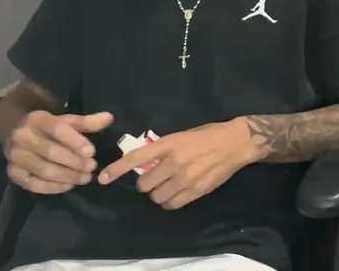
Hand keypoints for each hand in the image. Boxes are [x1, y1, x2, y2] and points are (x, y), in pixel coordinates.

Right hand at [4, 110, 112, 193]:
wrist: (14, 132)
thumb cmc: (47, 127)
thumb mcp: (66, 120)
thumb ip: (87, 122)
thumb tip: (109, 118)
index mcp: (36, 119)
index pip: (57, 129)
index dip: (75, 141)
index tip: (91, 152)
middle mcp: (22, 136)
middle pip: (51, 152)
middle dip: (74, 161)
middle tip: (92, 167)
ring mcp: (14, 156)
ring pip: (44, 170)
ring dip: (67, 176)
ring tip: (85, 178)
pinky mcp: (13, 173)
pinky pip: (34, 184)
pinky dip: (53, 187)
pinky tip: (69, 185)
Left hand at [98, 120, 259, 209]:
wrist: (235, 143)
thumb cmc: (207, 135)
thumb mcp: (181, 136)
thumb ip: (163, 149)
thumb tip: (144, 163)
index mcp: (168, 144)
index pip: (136, 158)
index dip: (117, 169)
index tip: (103, 178)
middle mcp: (174, 161)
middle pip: (144, 184)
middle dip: (146, 184)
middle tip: (154, 179)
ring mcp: (185, 178)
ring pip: (157, 197)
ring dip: (158, 194)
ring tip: (167, 187)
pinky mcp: (196, 190)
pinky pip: (172, 204)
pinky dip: (170, 201)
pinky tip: (176, 193)